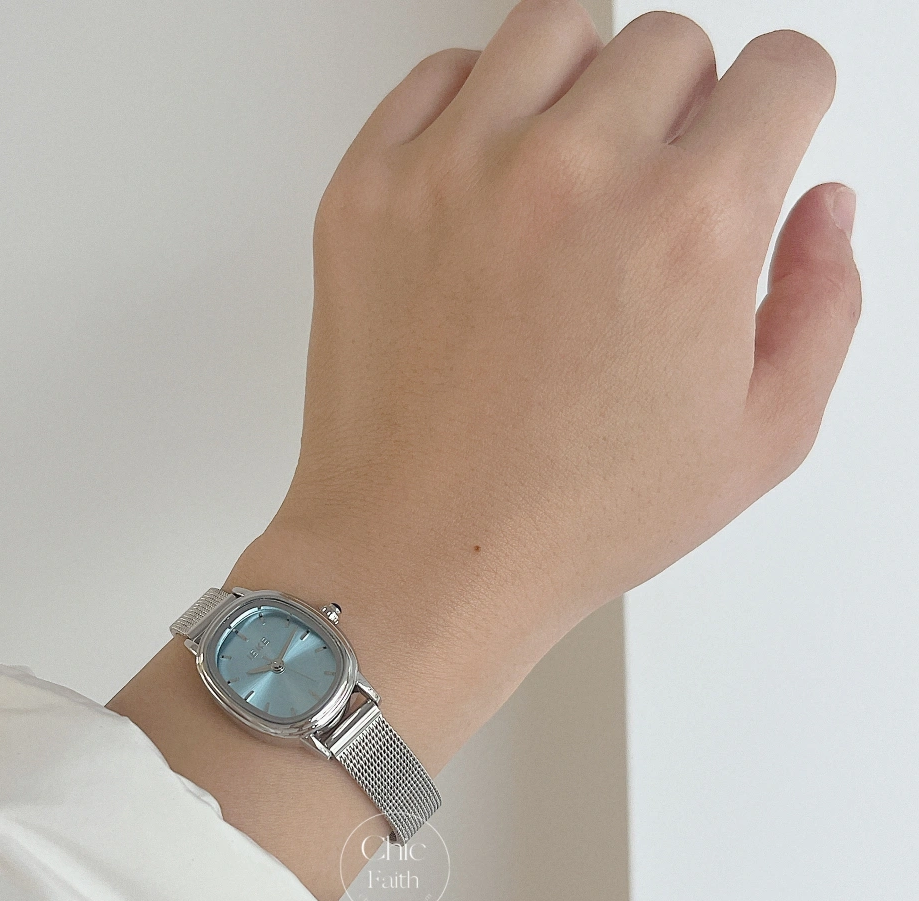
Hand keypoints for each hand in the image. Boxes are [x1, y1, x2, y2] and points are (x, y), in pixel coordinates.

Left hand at [234, 2, 860, 763]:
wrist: (422, 556)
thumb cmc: (570, 519)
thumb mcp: (756, 441)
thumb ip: (821, 304)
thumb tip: (821, 209)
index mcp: (690, 228)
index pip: (783, 68)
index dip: (784, 108)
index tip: (755, 139)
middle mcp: (575, 175)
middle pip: (670, 42)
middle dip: (683, 109)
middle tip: (651, 193)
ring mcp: (458, 171)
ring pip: (555, 29)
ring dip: (584, 84)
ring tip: (573, 172)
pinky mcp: (370, 189)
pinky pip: (439, 75)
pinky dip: (476, 106)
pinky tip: (490, 179)